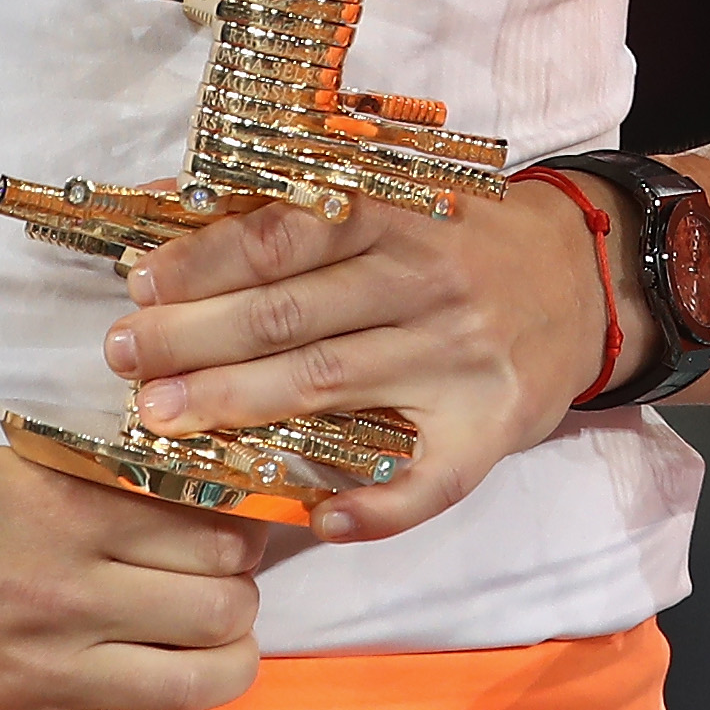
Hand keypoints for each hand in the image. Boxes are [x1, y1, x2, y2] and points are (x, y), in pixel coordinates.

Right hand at [0, 437, 289, 709]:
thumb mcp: (28, 463)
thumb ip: (112, 483)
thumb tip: (205, 501)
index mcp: (73, 512)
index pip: (214, 534)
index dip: (241, 539)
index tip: (233, 541)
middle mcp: (64, 592)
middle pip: (218, 610)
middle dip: (238, 602)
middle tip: (219, 593)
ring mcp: (37, 668)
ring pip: (190, 686)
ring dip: (224, 671)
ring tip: (212, 654)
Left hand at [107, 184, 615, 548]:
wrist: (584, 277)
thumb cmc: (460, 236)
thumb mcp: (391, 191)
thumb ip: (291, 197)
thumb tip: (167, 200)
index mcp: (397, 215)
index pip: (285, 237)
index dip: (206, 261)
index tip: (140, 285)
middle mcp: (426, 283)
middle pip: (292, 315)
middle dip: (196, 338)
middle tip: (125, 360)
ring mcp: (458, 360)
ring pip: (333, 386)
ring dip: (240, 405)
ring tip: (164, 417)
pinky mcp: (489, 429)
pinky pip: (428, 479)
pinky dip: (376, 505)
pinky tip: (319, 517)